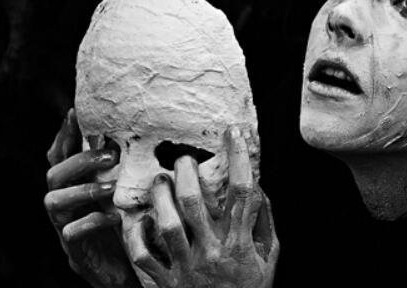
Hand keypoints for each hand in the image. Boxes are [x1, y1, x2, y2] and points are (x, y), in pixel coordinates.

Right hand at [44, 109, 140, 287]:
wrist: (127, 269)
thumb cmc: (129, 224)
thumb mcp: (127, 192)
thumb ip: (128, 169)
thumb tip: (153, 134)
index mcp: (76, 185)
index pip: (61, 155)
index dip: (65, 134)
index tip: (76, 112)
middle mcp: (65, 203)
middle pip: (54, 175)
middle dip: (80, 161)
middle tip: (110, 155)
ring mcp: (65, 226)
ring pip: (54, 201)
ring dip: (83, 189)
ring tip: (112, 187)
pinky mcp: (75, 251)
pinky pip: (70, 233)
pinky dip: (91, 222)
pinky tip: (113, 217)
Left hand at [130, 126, 278, 287]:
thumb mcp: (269, 259)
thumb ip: (265, 223)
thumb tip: (259, 188)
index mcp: (240, 244)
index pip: (243, 191)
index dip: (240, 157)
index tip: (235, 133)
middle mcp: (211, 252)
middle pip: (195, 202)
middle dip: (187, 172)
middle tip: (184, 160)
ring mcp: (185, 267)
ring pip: (166, 223)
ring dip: (161, 196)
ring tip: (161, 181)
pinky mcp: (164, 282)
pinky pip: (142, 254)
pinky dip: (137, 234)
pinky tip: (141, 219)